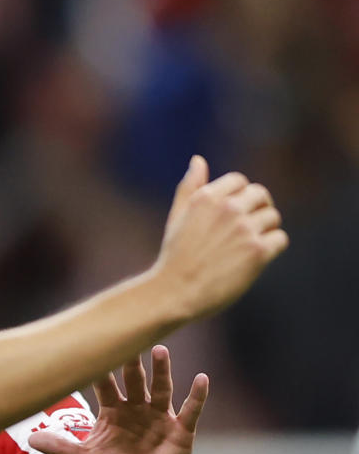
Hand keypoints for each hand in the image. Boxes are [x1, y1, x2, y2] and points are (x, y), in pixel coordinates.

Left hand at [28, 346, 206, 453]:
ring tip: (160, 349)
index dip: (98, 369)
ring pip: (160, 388)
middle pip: (133, 379)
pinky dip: (197, 395)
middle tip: (127, 337)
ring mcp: (160, 415)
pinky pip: (191, 410)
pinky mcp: (180, 428)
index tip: (91, 345)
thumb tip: (31, 440)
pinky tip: (203, 379)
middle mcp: (136, 406)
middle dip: (130, 361)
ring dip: (161, 370)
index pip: (103, 384)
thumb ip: (63, 449)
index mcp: (112, 410)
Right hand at [152, 155, 287, 319]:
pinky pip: (279, 239)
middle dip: (257, 211)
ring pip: (273, 217)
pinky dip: (271, 248)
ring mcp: (244, 229)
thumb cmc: (175, 256)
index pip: (240, 182)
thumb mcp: (177, 217)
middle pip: (261, 196)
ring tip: (246, 248)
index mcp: (206, 197)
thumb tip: (198, 160)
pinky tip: (253, 259)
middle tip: (245, 232)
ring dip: (265, 231)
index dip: (240, 197)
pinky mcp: (258, 251)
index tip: (232, 216)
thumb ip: (190, 187)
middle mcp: (227, 209)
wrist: (174, 293)